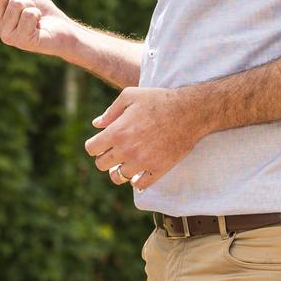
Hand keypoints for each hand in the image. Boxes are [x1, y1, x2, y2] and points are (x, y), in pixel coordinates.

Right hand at [0, 0, 77, 56]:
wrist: (61, 29)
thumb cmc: (40, 12)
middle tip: (28, 5)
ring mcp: (7, 36)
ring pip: (16, 3)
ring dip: (31, 5)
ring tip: (35, 16)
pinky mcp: (21, 41)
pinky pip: (29, 14)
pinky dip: (37, 13)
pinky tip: (39, 24)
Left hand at [82, 87, 209, 190]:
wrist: (188, 111)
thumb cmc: (158, 100)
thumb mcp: (130, 96)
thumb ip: (111, 111)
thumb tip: (97, 124)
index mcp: (117, 132)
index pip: (92, 148)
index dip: (94, 145)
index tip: (101, 143)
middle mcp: (126, 150)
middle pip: (101, 165)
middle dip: (104, 158)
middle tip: (113, 152)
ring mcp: (142, 162)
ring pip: (118, 177)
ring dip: (118, 170)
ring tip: (125, 163)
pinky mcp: (158, 169)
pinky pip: (140, 185)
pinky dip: (136, 180)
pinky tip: (138, 172)